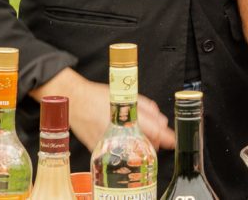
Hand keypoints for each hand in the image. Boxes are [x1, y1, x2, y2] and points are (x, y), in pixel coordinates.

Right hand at [31, 68, 174, 150]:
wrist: (74, 101)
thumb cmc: (98, 96)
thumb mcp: (126, 95)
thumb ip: (146, 108)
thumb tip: (161, 121)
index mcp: (126, 116)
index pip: (153, 131)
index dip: (166, 136)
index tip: (173, 140)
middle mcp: (118, 132)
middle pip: (145, 144)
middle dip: (153, 140)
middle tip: (154, 134)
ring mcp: (108, 142)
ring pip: (133, 150)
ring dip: (140, 144)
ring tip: (137, 134)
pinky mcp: (99, 149)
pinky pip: (119, 152)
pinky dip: (125, 147)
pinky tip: (124, 139)